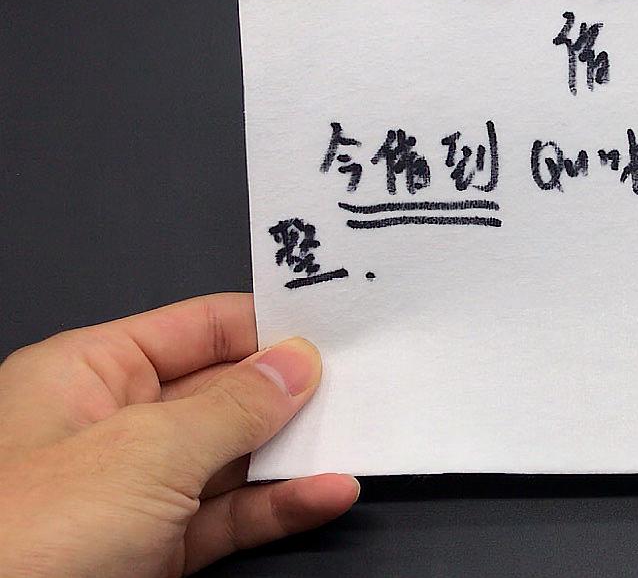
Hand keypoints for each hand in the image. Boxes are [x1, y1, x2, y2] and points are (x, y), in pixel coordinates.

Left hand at [0, 293, 357, 576]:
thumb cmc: (26, 539)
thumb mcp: (147, 451)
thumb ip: (234, 406)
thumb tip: (295, 365)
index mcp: (87, 375)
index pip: (195, 328)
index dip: (264, 326)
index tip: (334, 328)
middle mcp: (112, 426)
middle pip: (222, 392)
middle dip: (291, 391)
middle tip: (364, 382)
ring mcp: (135, 493)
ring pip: (234, 459)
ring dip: (296, 452)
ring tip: (360, 435)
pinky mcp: (155, 552)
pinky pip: (231, 517)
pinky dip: (281, 507)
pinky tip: (326, 494)